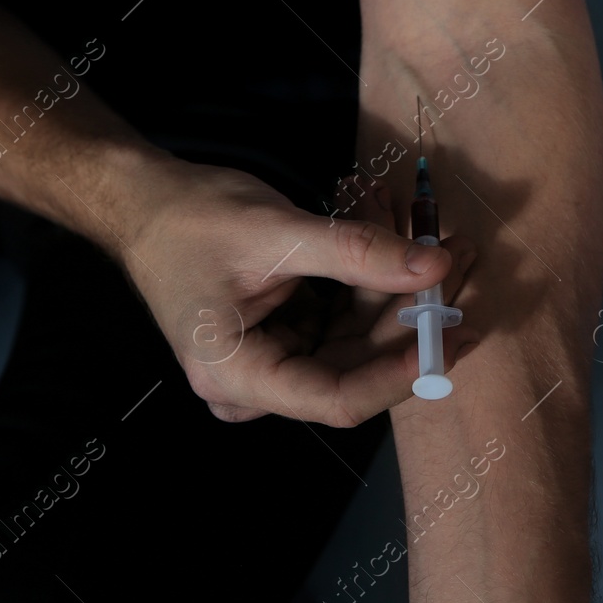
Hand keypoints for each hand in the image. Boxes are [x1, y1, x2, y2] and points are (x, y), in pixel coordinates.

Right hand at [122, 158, 475, 426]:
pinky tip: (391, 225)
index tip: (450, 334)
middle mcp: (258, 383)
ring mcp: (276, 361)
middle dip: (411, 311)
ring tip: (428, 225)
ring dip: (397, 283)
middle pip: (357, 365)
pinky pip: (344, 316)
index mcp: (237, 375)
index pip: (337, 399)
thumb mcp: (276, 232)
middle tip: (456, 254)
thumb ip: (355, 252)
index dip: (399, 373)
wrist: (147, 203)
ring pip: (358, 337)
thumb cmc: (191, 219)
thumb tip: (433, 266)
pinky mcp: (289, 336)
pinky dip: (370, 274)